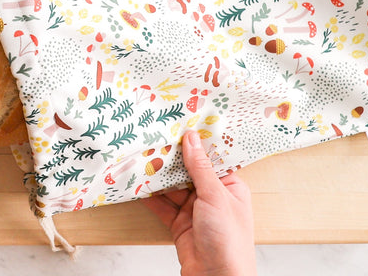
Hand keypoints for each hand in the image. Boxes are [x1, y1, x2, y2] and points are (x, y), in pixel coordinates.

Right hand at [145, 129, 256, 275]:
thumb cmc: (229, 242)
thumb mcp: (215, 196)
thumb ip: (200, 167)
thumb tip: (191, 138)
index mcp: (229, 186)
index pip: (210, 158)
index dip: (196, 142)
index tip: (179, 125)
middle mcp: (212, 196)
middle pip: (188, 171)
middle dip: (171, 158)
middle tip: (153, 139)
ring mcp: (195, 211)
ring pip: (173, 187)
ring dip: (158, 176)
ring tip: (141, 158)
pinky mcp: (180, 225)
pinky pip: (163, 205)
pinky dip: (150, 196)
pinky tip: (138, 184)